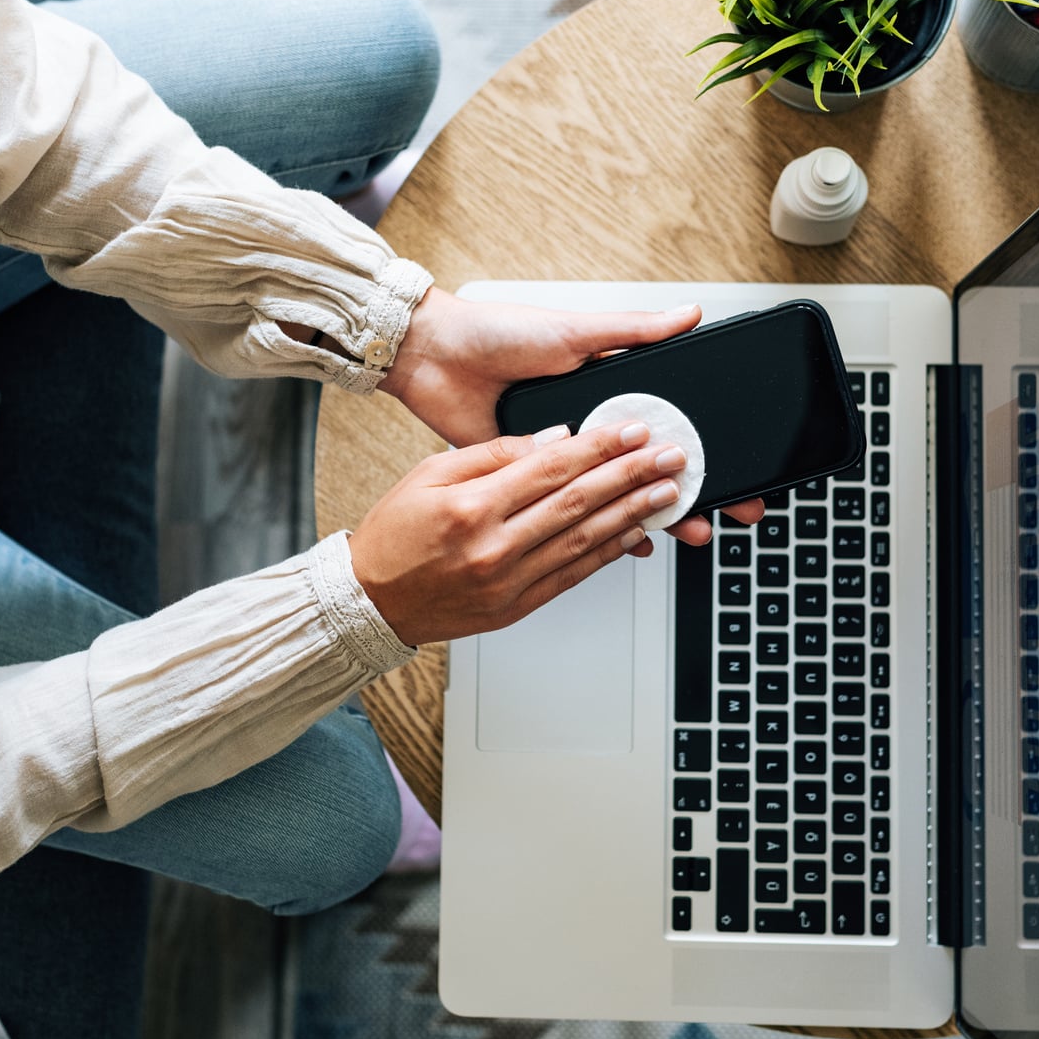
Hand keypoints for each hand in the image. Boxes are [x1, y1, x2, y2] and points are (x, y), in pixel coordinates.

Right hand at [349, 419, 691, 646]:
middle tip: (668, 457)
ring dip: (631, 514)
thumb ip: (493, 454)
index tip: (633, 431)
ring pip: (584, 540)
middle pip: (577, 502)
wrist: (370, 600)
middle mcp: (493, 547)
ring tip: (665, 493)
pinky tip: (634, 534)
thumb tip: (552, 439)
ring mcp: (508, 581)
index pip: (551, 468)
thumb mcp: (429, 473)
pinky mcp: (516, 606)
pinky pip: (574, 575)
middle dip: (630, 476)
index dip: (599, 447)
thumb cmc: (393, 535)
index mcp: (471, 507)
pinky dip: (608, 552)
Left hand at [378, 288, 764, 545]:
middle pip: (648, 465)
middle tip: (727, 509)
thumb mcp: (574, 331)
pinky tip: (629, 540)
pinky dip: (600, 529)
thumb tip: (690, 315)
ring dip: (653, 512)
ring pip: (616, 492)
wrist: (433, 356)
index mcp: (604, 390)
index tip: (736, 467)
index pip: (664, 424)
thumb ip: (633, 331)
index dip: (702, 446)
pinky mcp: (528, 478)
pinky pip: (569, 510)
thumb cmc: (498, 334)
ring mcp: (560, 456)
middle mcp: (588, 425)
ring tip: (686, 528)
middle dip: (691, 488)